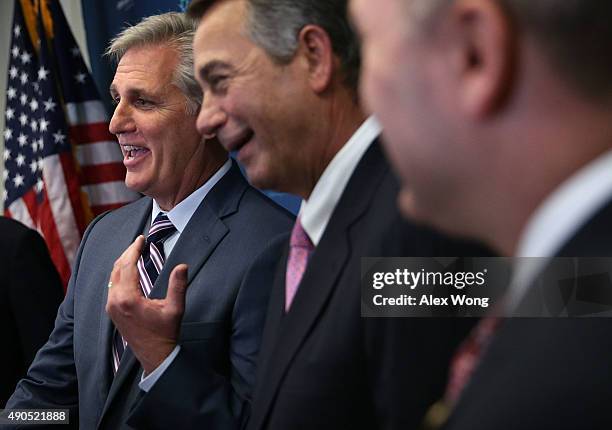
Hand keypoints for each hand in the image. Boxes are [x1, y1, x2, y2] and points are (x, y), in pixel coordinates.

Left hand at [106, 236, 188, 373]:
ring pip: (112, 277)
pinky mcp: (112, 311)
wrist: (155, 355)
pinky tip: (128, 269)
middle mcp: (115, 301)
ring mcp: (111, 307)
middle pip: (117, 268)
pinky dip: (119, 273)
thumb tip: (182, 266)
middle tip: (138, 242)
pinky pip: (112, 285)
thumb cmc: (166, 332)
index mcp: (128, 298)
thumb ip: (178, 286)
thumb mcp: (175, 308)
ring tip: (134, 252)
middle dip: (127, 253)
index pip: (127, 265)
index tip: (141, 238)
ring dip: (122, 262)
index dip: (134, 249)